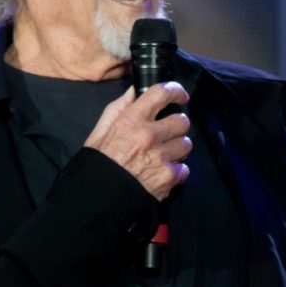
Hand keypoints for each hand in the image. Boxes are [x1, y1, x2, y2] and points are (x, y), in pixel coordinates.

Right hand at [83, 82, 192, 200]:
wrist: (99, 196)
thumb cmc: (99, 162)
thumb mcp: (100, 130)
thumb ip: (119, 108)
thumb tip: (135, 90)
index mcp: (131, 120)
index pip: (161, 94)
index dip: (175, 91)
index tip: (180, 96)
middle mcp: (149, 136)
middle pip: (181, 121)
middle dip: (177, 126)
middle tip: (169, 132)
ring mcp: (161, 157)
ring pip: (186, 144)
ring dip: (178, 148)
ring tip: (166, 153)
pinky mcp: (169, 176)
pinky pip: (185, 168)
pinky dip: (177, 170)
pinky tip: (164, 172)